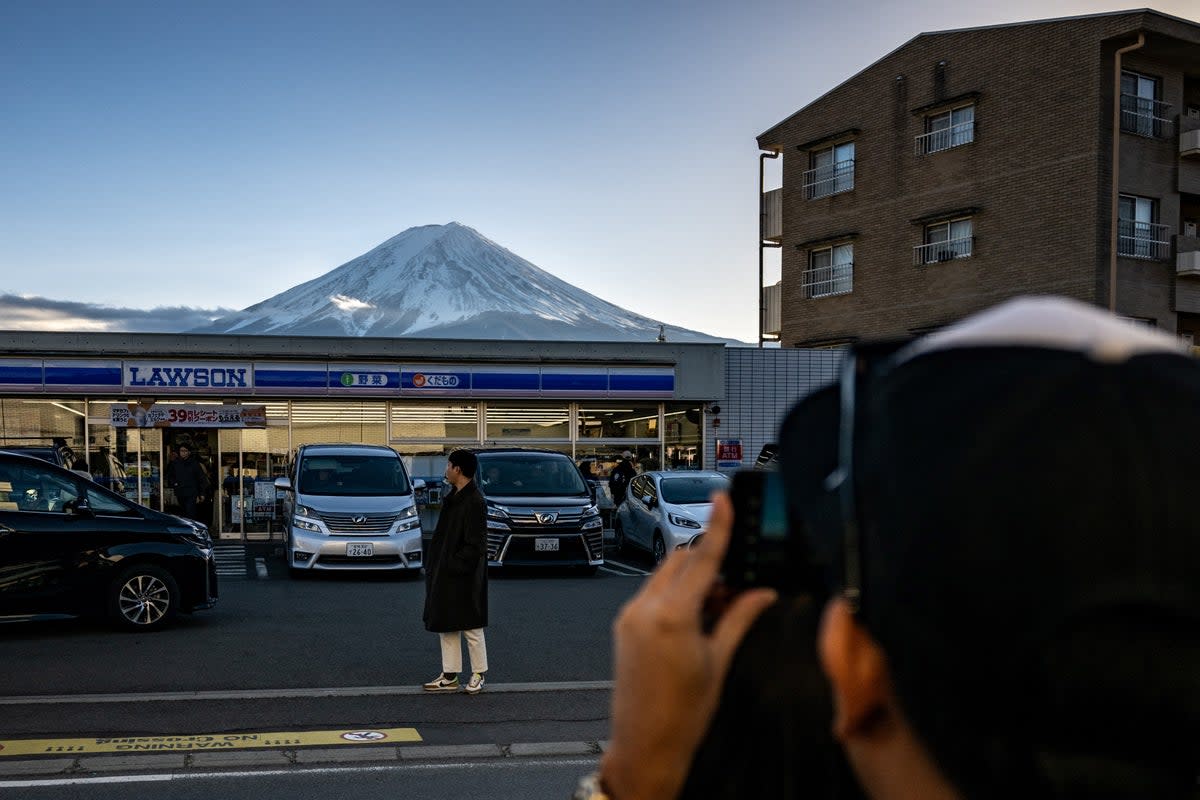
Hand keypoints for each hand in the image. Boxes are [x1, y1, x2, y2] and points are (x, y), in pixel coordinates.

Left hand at [600, 493, 776, 799]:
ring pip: (666, 575)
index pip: (702, 558)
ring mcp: (630, 616)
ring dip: (691, 580)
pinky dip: (675, 595)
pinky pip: (652, 593)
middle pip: (681, 560)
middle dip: (708, 563)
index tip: (722, 499)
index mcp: (673, 617)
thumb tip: (762, 593)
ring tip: (716, 610)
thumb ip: (740, 618)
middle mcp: (645, 610)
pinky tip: (694, 619)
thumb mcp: (719, 661)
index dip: (717, 526)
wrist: (645, 745)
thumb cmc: (682, 714)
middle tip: (736, 586)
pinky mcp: (624, 625)